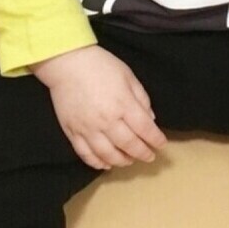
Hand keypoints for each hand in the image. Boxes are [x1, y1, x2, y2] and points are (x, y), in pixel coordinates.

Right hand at [29, 46, 166, 170]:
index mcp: (123, 104)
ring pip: (108, 154)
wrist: (67, 63)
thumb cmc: (100, 65)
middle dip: (142, 153)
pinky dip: (97, 163)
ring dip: (122, 161)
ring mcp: (88, 128)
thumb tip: (150, 119)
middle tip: (149, 156)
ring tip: (129, 160)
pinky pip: (85, 154)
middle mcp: (107, 120)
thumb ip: (141, 98)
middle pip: (128, 145)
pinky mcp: (72, 132)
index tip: (161, 144)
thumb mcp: (128, 76)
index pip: (145, 128)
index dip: (155, 139)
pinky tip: (106, 164)